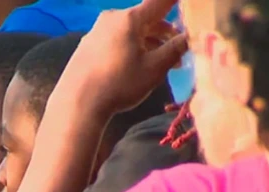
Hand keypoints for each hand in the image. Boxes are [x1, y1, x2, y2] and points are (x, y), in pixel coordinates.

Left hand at [56, 0, 187, 114]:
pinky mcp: (88, 46)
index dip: (177, 3)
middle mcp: (111, 19)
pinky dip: (133, 48)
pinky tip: (139, 66)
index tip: (191, 7)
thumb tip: (191, 35)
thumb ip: (176, 48)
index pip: (161, 1)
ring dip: (151, 43)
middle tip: (182, 51)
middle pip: (146, 19)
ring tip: (164, 64)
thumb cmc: (120, 83)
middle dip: (166, 33)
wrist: (77, 103)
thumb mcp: (154, 68)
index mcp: (129, 19)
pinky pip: (117, 40)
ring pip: (132, 31)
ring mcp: (96, 32)